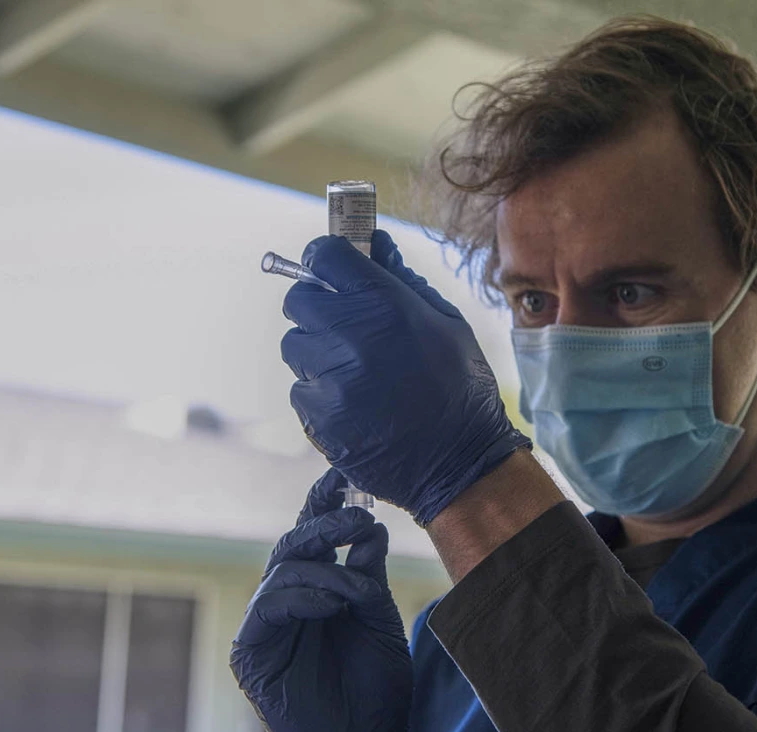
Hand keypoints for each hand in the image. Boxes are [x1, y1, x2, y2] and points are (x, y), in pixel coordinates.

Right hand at [230, 470, 411, 731]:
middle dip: (325, 523)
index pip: (313, 536)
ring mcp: (267, 627)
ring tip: (358, 590)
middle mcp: (287, 602)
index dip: (323, 501)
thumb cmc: (377, 687)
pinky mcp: (252, 653)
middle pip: (293, 544)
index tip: (343, 472)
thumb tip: (367, 526)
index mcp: (316, 589)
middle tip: (357, 516)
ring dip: (325, 570)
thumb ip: (368, 573)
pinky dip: (304, 597)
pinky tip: (333, 604)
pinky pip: (269, 607)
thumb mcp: (379, 617)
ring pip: (282, 570)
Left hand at [281, 230, 530, 524]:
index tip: (332, 271)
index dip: (326, 259)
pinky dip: (322, 394)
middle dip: (319, 307)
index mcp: (383, 303)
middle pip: (298, 299)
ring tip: (358, 373)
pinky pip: (302, 389)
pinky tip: (356, 404)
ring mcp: (329, 378)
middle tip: (347, 327)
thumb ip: (401, 279)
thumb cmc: (461, 388)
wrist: (460, 463)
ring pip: (296, 346)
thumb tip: (374, 243)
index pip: (323, 255)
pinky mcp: (317, 417)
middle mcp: (348, 335)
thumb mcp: (445, 322)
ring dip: (318, 353)